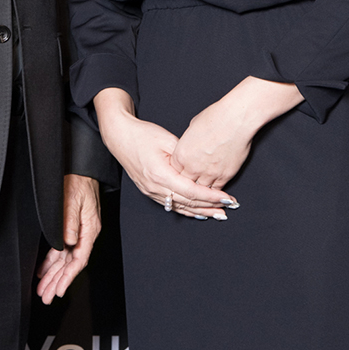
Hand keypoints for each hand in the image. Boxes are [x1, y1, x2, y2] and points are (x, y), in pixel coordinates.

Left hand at [36, 175, 101, 303]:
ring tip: (44, 290)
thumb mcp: (73, 200)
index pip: (79, 259)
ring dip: (53, 276)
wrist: (80, 171)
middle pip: (70, 264)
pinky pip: (60, 251)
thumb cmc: (78, 182)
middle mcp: (84, 234)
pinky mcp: (69, 230)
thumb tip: (67, 241)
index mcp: (89, 230)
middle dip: (58, 282)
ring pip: (64, 260)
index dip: (68, 277)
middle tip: (47, 297)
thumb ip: (70, 221)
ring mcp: (77, 234)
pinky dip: (51, 263)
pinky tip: (44, 272)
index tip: (59, 289)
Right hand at [93, 88, 233, 218]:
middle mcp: (154, 187)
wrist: (120, 137)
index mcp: (160, 174)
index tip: (227, 197)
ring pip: (180, 207)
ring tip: (218, 214)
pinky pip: (171, 205)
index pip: (191, 191)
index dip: (211, 196)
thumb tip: (201, 168)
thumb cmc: (142, 135)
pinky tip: (199, 212)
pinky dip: (187, 210)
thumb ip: (185, 156)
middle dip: (210, 206)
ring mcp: (151, 191)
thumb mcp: (168, 140)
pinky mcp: (150, 191)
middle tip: (229, 208)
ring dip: (200, 211)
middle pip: (187, 203)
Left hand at [172, 76, 303, 187]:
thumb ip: (189, 141)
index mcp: (181, 154)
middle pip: (186, 184)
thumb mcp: (192, 128)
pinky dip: (215, 191)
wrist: (235, 119)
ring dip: (201, 190)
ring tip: (203, 190)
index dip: (179, 172)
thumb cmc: (215, 118)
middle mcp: (192, 167)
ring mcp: (209, 173)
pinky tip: (215, 191)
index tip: (182, 173)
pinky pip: (216, 189)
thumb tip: (191, 144)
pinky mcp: (224, 175)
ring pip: (201, 190)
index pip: (174, 171)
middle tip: (191, 185)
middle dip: (188, 183)